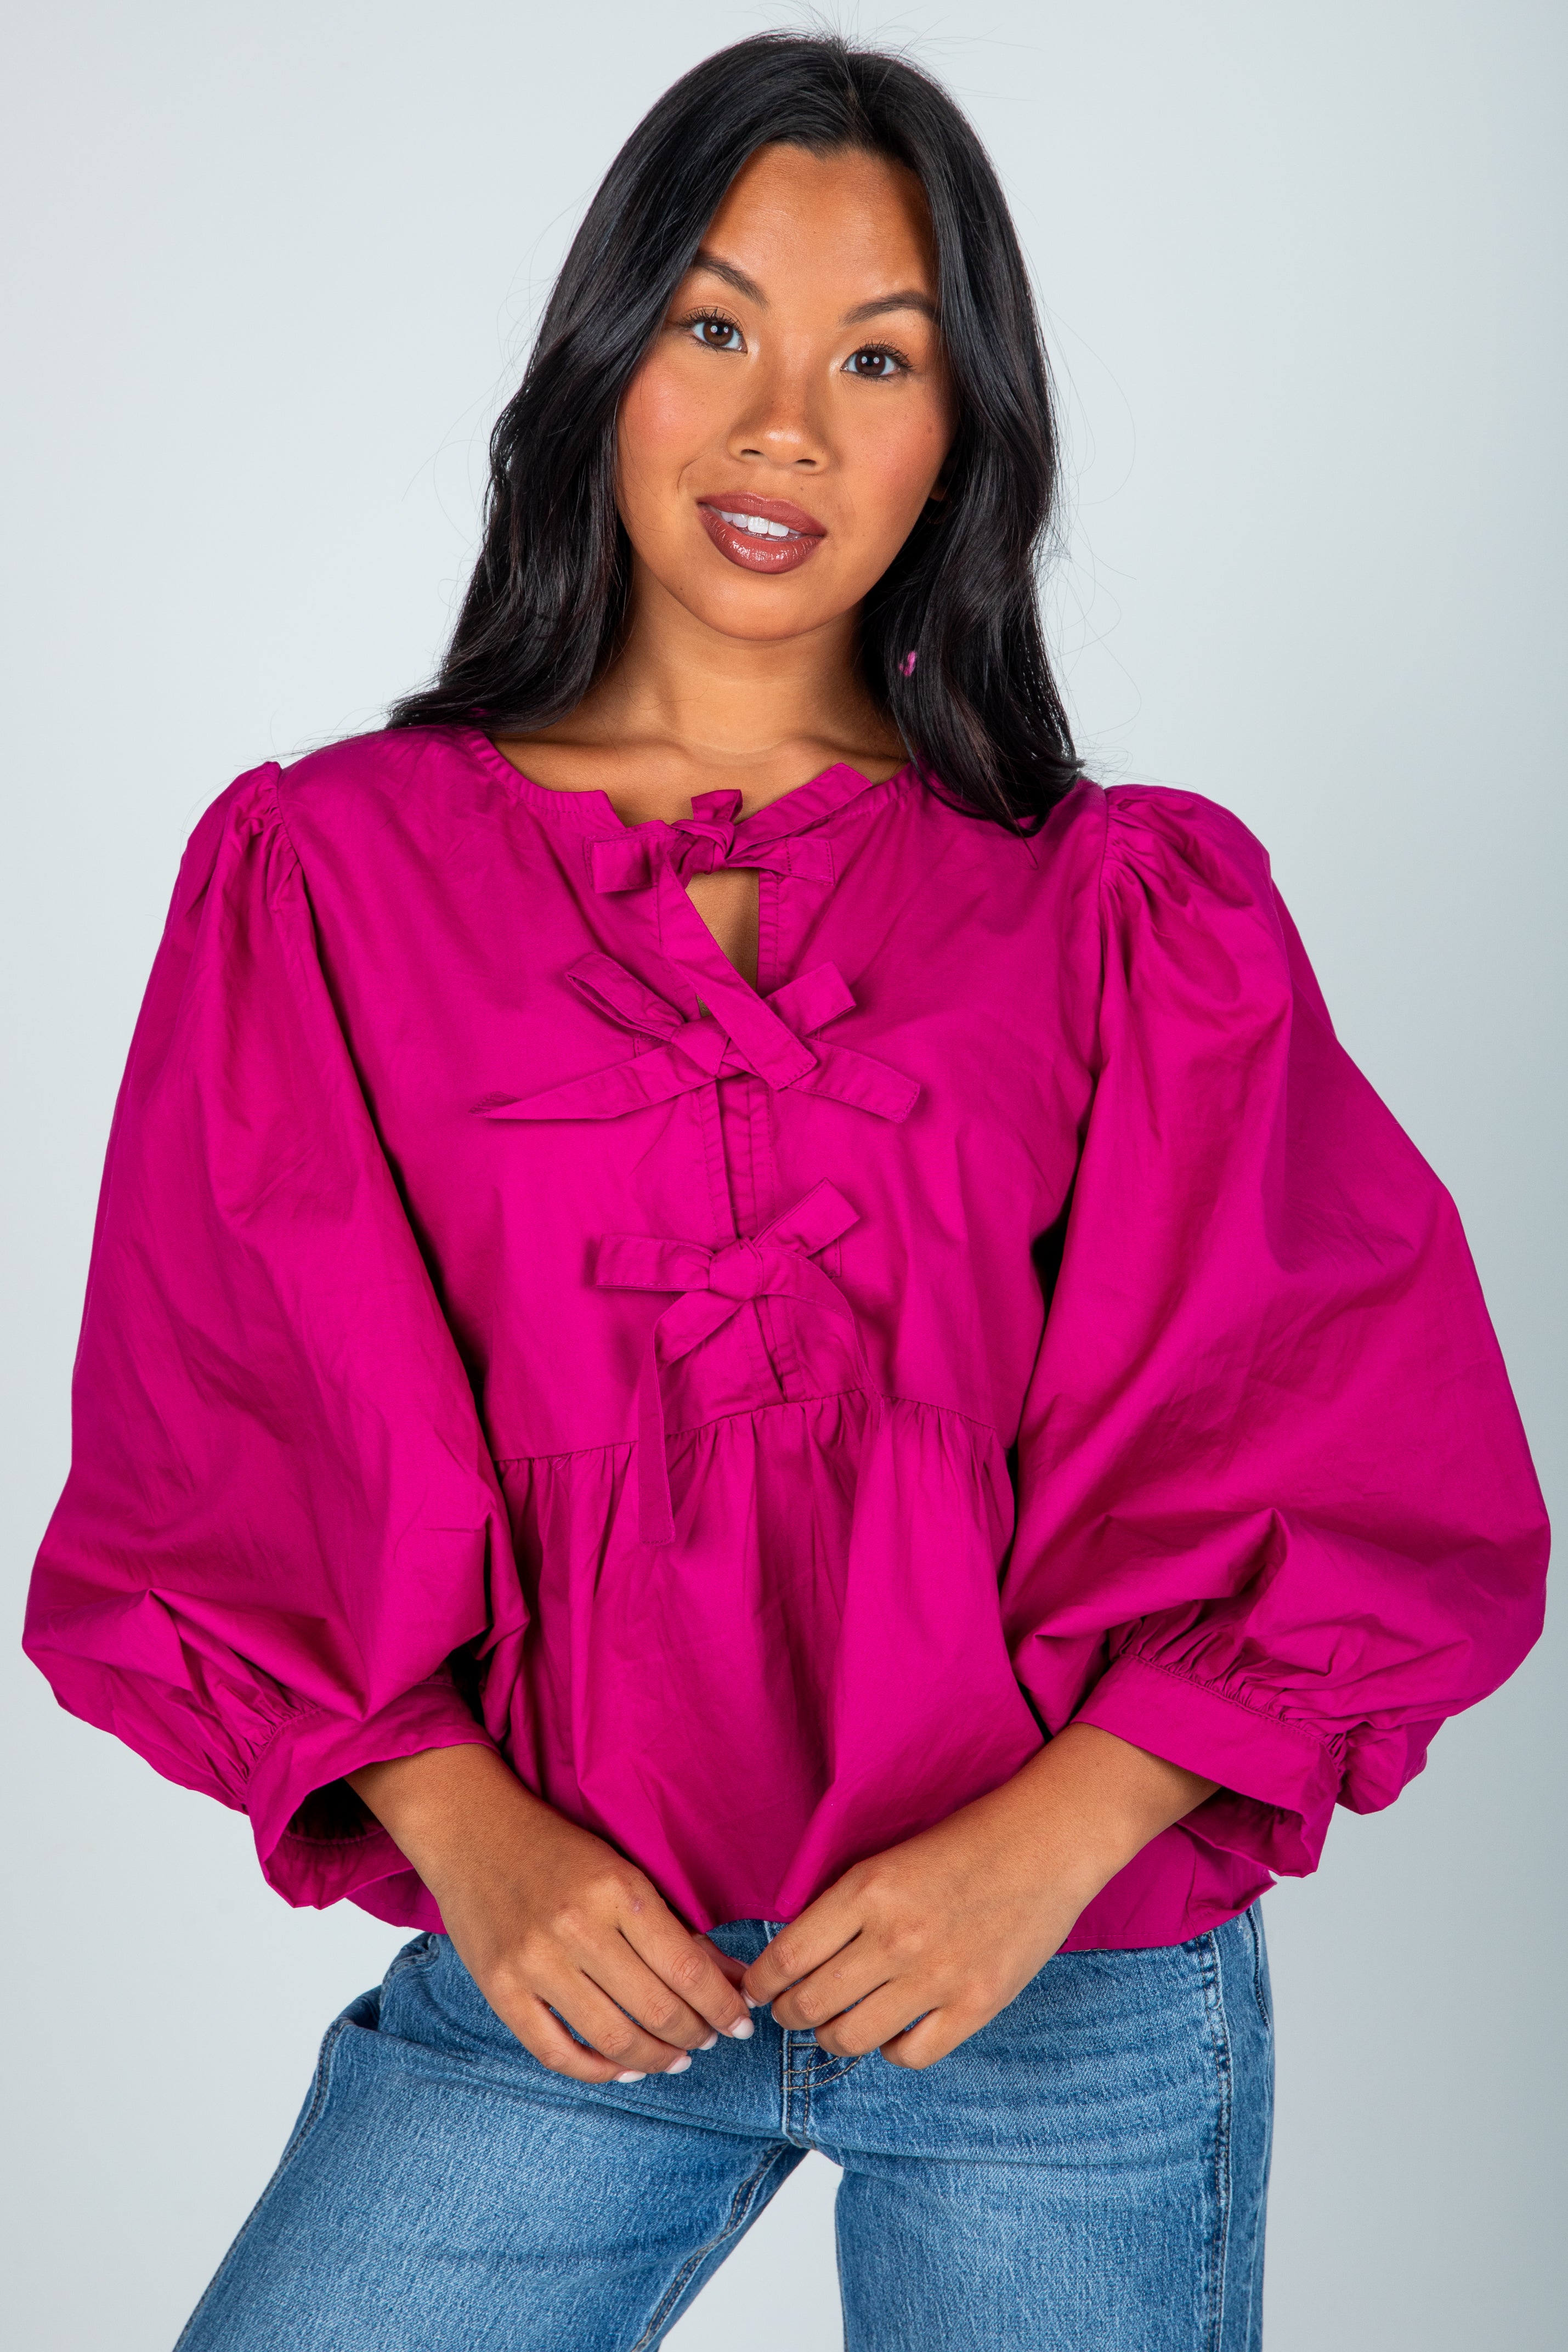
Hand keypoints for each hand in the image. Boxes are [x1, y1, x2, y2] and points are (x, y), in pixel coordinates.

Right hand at [348, 1744, 753, 2082]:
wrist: (472, 1828)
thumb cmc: (557, 1847)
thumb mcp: (624, 1870)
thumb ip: (678, 1927)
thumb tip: (735, 1980)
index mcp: (619, 1889)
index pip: (688, 1968)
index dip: (723, 2007)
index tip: (742, 2022)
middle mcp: (578, 1928)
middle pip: (658, 2010)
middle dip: (697, 2034)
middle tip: (711, 2039)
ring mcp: (535, 1963)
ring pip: (614, 2039)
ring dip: (657, 2058)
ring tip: (676, 2057)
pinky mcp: (501, 1988)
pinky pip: (557, 2053)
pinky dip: (599, 2071)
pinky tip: (624, 2067)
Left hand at [741, 1725, 1215, 2068]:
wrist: (1046, 1842)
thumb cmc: (964, 1841)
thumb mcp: (887, 1860)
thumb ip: (842, 1907)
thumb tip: (794, 1957)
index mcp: (867, 1891)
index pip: (786, 1958)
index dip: (761, 1983)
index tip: (758, 1989)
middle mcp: (896, 1938)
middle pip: (810, 2005)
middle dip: (789, 2014)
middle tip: (790, 2010)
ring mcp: (937, 1977)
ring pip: (851, 2038)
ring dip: (831, 2037)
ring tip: (835, 2024)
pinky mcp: (976, 2006)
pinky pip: (909, 2055)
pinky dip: (890, 2050)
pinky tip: (891, 2031)